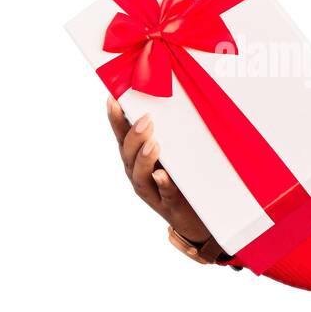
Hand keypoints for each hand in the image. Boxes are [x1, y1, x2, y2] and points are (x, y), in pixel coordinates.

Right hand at [106, 95, 217, 248]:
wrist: (196, 216)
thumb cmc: (182, 177)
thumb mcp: (173, 152)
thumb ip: (170, 131)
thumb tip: (178, 94)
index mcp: (135, 157)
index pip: (122, 135)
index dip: (116, 119)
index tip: (113, 99)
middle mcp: (137, 174)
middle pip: (128, 155)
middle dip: (134, 136)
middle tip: (146, 120)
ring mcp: (152, 192)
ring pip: (140, 176)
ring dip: (144, 159)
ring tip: (153, 145)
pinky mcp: (169, 206)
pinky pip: (165, 195)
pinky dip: (163, 185)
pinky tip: (162, 175)